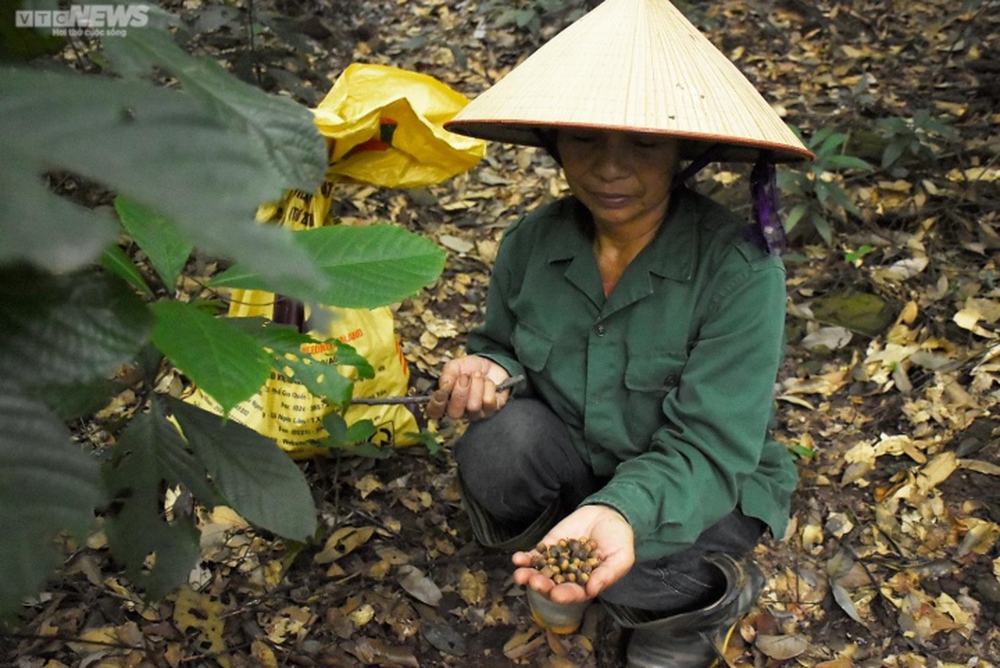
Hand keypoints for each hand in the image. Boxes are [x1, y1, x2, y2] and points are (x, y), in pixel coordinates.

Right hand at [426, 355, 510, 420]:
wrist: (491, 363)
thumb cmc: (469, 368)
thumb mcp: (454, 366)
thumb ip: (447, 375)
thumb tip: (444, 386)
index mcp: (446, 401)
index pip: (435, 413)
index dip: (436, 405)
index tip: (441, 392)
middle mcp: (460, 411)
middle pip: (455, 413)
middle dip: (460, 393)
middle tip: (464, 378)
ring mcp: (477, 413)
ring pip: (473, 407)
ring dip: (476, 385)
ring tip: (477, 375)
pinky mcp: (492, 410)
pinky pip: (488, 402)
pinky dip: (488, 387)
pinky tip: (488, 382)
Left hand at [512, 505, 634, 603]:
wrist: (609, 516)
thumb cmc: (619, 541)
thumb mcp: (621, 558)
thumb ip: (607, 575)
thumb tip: (591, 590)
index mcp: (586, 585)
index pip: (573, 594)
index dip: (565, 595)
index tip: (557, 594)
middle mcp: (568, 577)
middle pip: (552, 586)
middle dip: (542, 586)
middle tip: (534, 583)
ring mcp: (557, 562)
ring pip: (540, 572)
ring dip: (529, 574)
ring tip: (520, 574)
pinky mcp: (549, 546)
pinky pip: (535, 554)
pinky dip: (526, 558)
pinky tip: (518, 558)